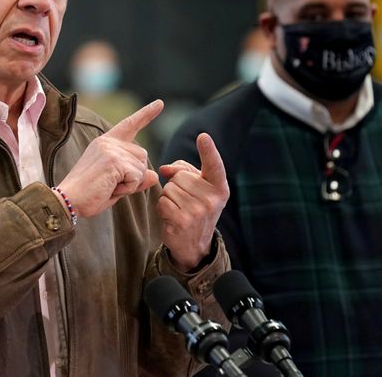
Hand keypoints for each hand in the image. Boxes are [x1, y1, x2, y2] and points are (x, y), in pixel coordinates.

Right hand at [57, 100, 162, 218]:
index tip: (160, 103)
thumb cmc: (89, 195)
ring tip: (108, 186)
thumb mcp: (116, 185)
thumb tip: (154, 175)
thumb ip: (135, 178)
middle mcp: (108, 142)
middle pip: (142, 156)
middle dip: (134, 176)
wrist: (68, 200)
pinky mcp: (114, 161)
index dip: (146, 114)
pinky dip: (128, 188)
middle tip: (110, 185)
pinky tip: (110, 188)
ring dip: (131, 183)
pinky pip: (137, 177)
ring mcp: (111, 150)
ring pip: (141, 168)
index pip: (129, 125)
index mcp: (105, 142)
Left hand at [158, 132, 228, 270]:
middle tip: (184, 200)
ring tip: (178, 209)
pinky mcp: (183, 221)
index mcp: (219, 188)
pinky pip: (163, 201)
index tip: (203, 136)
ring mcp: (198, 211)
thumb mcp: (197, 189)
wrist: (194, 244)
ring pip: (169, 188)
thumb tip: (165, 169)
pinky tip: (172, 217)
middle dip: (176, 185)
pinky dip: (162, 208)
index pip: (214, 165)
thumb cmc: (194, 208)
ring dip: (168, 197)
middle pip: (180, 176)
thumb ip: (183, 171)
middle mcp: (213, 199)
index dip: (208, 150)